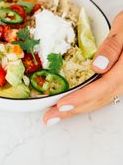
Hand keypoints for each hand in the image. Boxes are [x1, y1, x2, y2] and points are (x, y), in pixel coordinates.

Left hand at [44, 11, 122, 125]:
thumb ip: (112, 47)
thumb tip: (98, 66)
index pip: (101, 88)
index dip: (80, 98)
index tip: (62, 105)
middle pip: (99, 99)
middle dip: (73, 109)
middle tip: (50, 117)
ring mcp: (122, 82)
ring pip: (100, 99)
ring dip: (78, 108)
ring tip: (56, 114)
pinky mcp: (118, 80)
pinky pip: (102, 94)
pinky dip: (86, 101)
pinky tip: (74, 103)